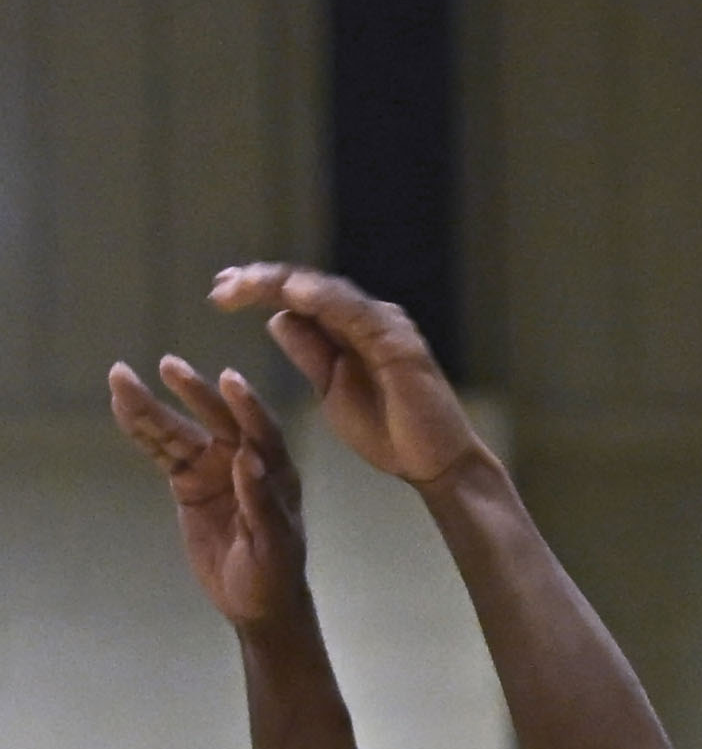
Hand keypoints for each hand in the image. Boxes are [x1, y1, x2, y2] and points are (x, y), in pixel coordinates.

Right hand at [109, 359, 306, 627]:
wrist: (255, 600)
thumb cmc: (274, 574)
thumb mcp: (273, 547)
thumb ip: (262, 504)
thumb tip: (247, 462)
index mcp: (275, 473)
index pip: (262, 433)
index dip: (246, 406)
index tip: (228, 380)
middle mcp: (243, 460)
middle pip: (217, 421)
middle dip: (194, 393)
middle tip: (169, 366)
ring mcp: (213, 468)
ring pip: (179, 433)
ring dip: (151, 408)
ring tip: (120, 379)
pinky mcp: (188, 481)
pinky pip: (162, 451)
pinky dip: (142, 431)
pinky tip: (121, 407)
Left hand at [210, 264, 479, 485]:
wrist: (436, 466)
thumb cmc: (392, 435)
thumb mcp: (333, 393)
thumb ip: (311, 357)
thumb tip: (277, 320)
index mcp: (347, 331)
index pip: (297, 300)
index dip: (258, 291)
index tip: (219, 294)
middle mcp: (365, 319)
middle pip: (305, 288)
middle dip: (260, 282)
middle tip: (221, 285)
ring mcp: (384, 326)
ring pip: (325, 292)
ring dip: (282, 284)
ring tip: (245, 283)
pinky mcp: (398, 342)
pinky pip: (356, 312)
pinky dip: (324, 299)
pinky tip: (293, 293)